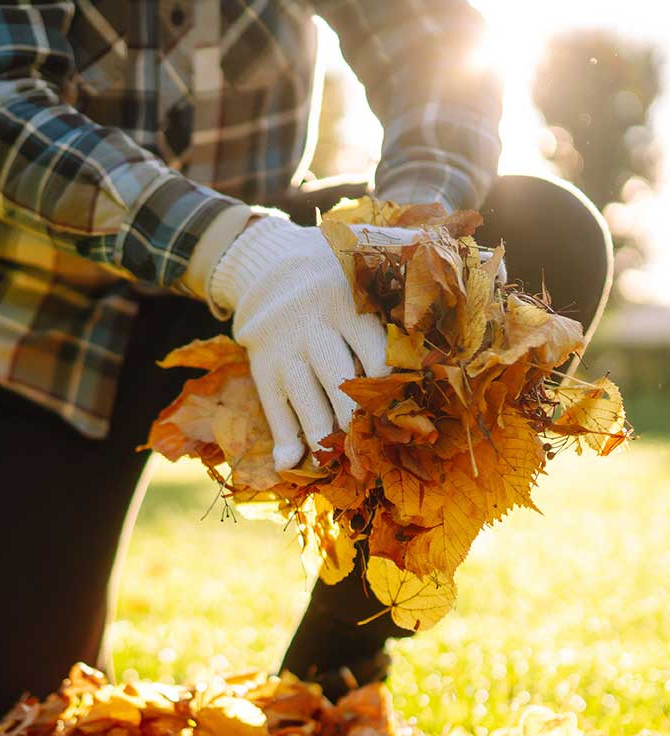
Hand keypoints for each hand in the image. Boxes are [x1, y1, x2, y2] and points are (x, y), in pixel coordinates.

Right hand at [210, 217, 418, 470]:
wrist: (264, 260)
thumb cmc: (338, 259)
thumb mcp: (378, 244)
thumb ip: (433, 256)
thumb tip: (501, 272)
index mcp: (347, 301)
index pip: (377, 355)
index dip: (398, 387)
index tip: (417, 409)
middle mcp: (313, 326)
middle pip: (342, 386)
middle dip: (364, 421)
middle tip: (386, 445)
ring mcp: (285, 350)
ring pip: (308, 405)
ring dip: (327, 440)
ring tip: (346, 464)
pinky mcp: (262, 367)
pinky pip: (274, 411)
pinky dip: (283, 441)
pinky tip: (293, 464)